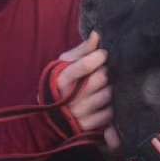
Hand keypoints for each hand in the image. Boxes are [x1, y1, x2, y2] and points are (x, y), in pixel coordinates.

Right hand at [56, 32, 119, 149]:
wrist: (50, 115)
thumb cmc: (61, 84)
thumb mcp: (65, 65)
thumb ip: (82, 51)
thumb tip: (97, 34)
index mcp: (61, 79)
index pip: (84, 65)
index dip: (98, 57)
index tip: (103, 54)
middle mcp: (69, 97)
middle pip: (100, 79)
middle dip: (105, 73)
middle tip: (104, 72)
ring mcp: (79, 113)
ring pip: (107, 96)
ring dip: (109, 90)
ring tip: (103, 88)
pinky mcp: (87, 127)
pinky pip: (109, 114)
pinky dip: (110, 108)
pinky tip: (103, 103)